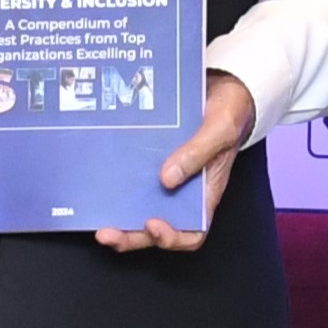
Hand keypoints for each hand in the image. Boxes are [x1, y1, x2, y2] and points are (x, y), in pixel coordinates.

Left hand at [98, 74, 259, 252]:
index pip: (192, 232)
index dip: (172, 238)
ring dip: (118, 219)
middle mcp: (182, 193)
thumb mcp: (220, 130)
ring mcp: (163, 179)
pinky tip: (100, 182)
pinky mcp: (149, 163)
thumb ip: (197, 153)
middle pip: (156, 229)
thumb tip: (167, 179)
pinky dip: (115, 187)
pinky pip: (131, 181)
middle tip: (108, 234)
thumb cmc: (229, 113)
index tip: (152, 225)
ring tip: (98, 221)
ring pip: (139, 209)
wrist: (223, 89)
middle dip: (131, 236)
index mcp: (205, 194)